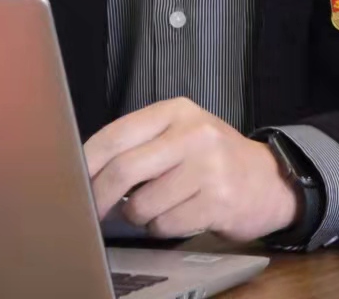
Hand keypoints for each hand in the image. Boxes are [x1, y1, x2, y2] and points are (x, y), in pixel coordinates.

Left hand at [84, 97, 302, 242]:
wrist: (269, 180)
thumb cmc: (214, 158)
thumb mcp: (181, 134)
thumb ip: (140, 144)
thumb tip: (86, 172)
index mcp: (176, 111)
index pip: (116, 135)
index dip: (86, 162)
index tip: (69, 180)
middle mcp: (193, 134)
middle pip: (124, 170)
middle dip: (98, 197)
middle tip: (90, 211)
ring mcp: (208, 167)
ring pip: (143, 204)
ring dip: (139, 216)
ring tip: (157, 207)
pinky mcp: (218, 200)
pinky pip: (167, 224)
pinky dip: (162, 228)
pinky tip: (178, 216)